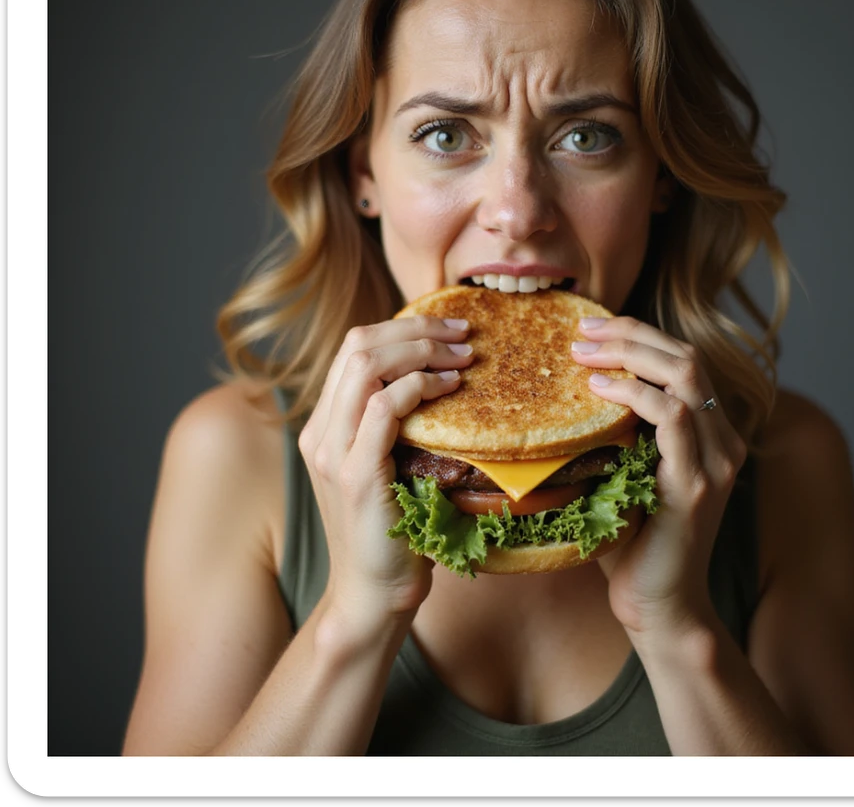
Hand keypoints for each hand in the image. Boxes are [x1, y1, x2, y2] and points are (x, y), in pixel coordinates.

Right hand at [297, 316, 474, 622]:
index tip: (448, 329)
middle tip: (463, 333)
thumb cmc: (394, 530)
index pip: (354, 348)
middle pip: (357, 345)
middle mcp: (321, 433)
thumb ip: (397, 427)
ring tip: (463, 356)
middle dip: (415, 328)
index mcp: (325, 426)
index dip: (402, 327)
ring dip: (421, 350)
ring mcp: (334, 452)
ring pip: (366, 365)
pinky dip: (420, 386)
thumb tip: (443, 380)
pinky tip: (450, 387)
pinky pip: (384, 407)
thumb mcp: (390, 467)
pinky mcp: (357, 475)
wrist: (373, 594)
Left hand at [571, 317, 747, 635]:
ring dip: (629, 353)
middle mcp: (721, 438)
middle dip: (630, 334)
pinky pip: (672, 417)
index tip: (590, 329)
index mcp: (708, 431)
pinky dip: (634, 393)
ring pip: (685, 374)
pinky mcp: (696, 483)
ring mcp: (715, 459)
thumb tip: (560, 392)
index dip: (638, 334)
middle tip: (581, 332)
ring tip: (583, 353)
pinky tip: (598, 391)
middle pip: (686, 354)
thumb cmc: (632, 540)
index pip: (682, 358)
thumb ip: (613, 433)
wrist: (658, 604)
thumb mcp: (623, 472)